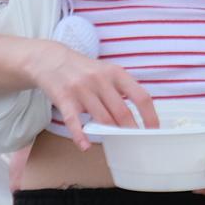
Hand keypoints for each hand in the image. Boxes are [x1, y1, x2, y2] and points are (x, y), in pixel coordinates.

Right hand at [25, 41, 156, 148]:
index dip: (150, 116)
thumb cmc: (84, 70)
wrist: (50, 59)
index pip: (140, 96)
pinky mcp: (64, 99)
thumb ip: (121, 90)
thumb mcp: (107, 71)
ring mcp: (82, 89)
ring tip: (118, 144)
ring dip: (111, 134)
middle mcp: (100, 80)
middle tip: (137, 142)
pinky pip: (74, 121)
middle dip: (131, 130)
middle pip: (122, 112)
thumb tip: (139, 115)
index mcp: (116, 73)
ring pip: (102, 118)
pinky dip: (80, 136)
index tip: (153, 130)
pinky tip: (86, 146)